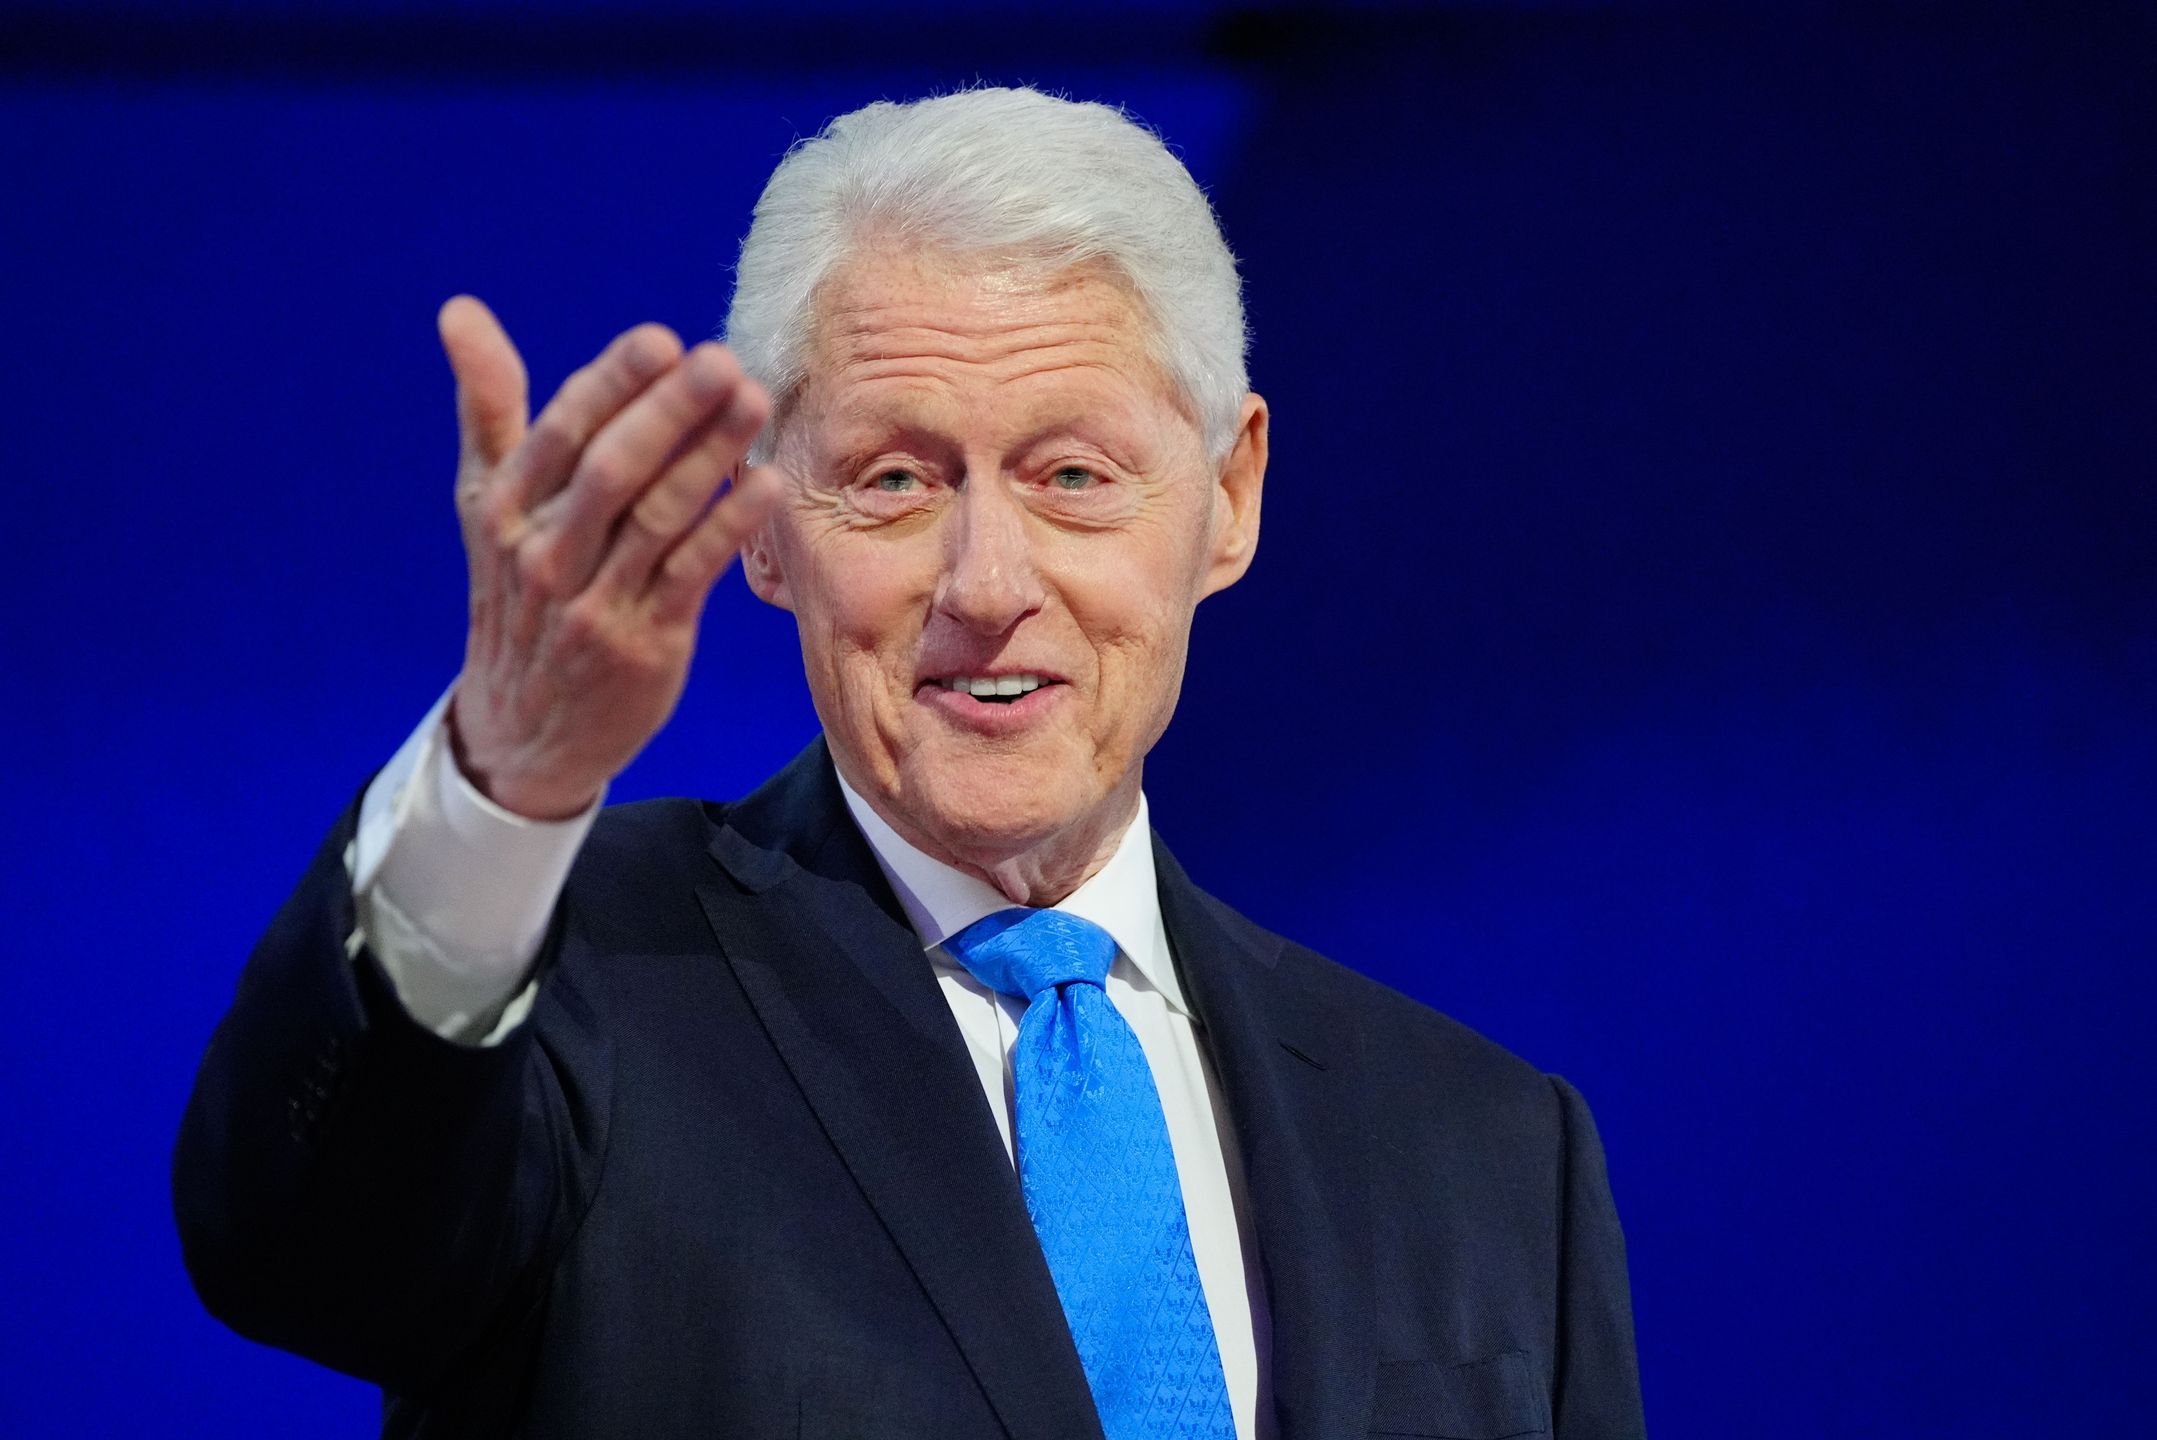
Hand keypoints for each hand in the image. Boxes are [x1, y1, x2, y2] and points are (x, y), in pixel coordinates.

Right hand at [436, 296, 776, 819]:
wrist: (521, 732)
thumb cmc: (518, 595)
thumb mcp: (488, 504)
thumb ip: (487, 406)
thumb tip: (460, 310)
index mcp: (505, 508)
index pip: (560, 432)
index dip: (610, 385)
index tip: (659, 339)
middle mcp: (544, 553)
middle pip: (610, 470)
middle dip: (667, 413)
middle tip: (720, 360)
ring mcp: (593, 602)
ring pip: (655, 518)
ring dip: (708, 458)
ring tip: (753, 403)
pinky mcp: (642, 644)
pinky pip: (689, 576)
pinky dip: (726, 529)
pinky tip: (767, 485)